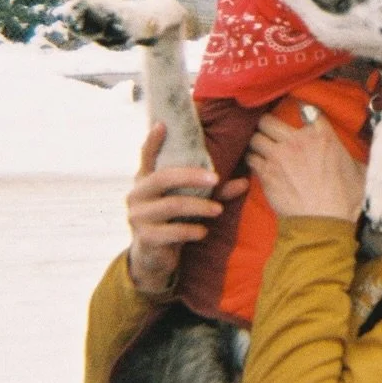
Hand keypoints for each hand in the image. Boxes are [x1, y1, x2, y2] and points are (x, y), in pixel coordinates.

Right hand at [126, 123, 246, 298]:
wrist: (153, 257)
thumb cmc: (173, 221)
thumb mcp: (190, 203)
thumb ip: (212, 191)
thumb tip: (244, 182)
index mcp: (145, 180)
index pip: (146, 156)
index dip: (153, 141)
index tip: (163, 124)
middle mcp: (137, 194)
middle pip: (163, 178)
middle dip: (191, 176)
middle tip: (216, 178)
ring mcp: (138, 216)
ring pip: (172, 205)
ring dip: (199, 206)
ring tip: (217, 210)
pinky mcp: (145, 237)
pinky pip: (171, 231)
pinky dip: (191, 230)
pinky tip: (203, 231)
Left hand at [246, 107, 365, 223]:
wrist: (326, 222)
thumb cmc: (346, 199)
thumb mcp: (358, 169)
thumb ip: (347, 156)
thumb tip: (350, 157)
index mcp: (322, 135)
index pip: (304, 108)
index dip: (298, 109)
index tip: (295, 112)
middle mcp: (297, 140)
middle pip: (268, 120)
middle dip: (266, 125)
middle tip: (269, 132)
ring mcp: (278, 156)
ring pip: (255, 138)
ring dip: (257, 143)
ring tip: (261, 149)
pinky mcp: (266, 174)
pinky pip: (251, 158)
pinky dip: (253, 160)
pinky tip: (258, 165)